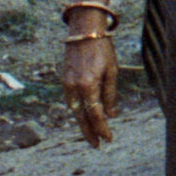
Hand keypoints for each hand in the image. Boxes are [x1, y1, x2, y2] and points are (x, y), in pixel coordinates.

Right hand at [62, 32, 119, 147]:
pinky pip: (70, 101)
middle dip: (89, 132)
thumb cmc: (102, 49)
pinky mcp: (64, 80)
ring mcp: (66, 83)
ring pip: (74, 110)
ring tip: (91, 135)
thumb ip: (110, 94)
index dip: (102, 128)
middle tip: (97, 145)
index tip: (108, 138)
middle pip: (81, 117)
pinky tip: (84, 117)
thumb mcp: (112, 71)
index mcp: (88, 85)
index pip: (95, 114)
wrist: (84, 30)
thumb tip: (111, 115)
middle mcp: (74, 87)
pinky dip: (77, 111)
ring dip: (82, 124)